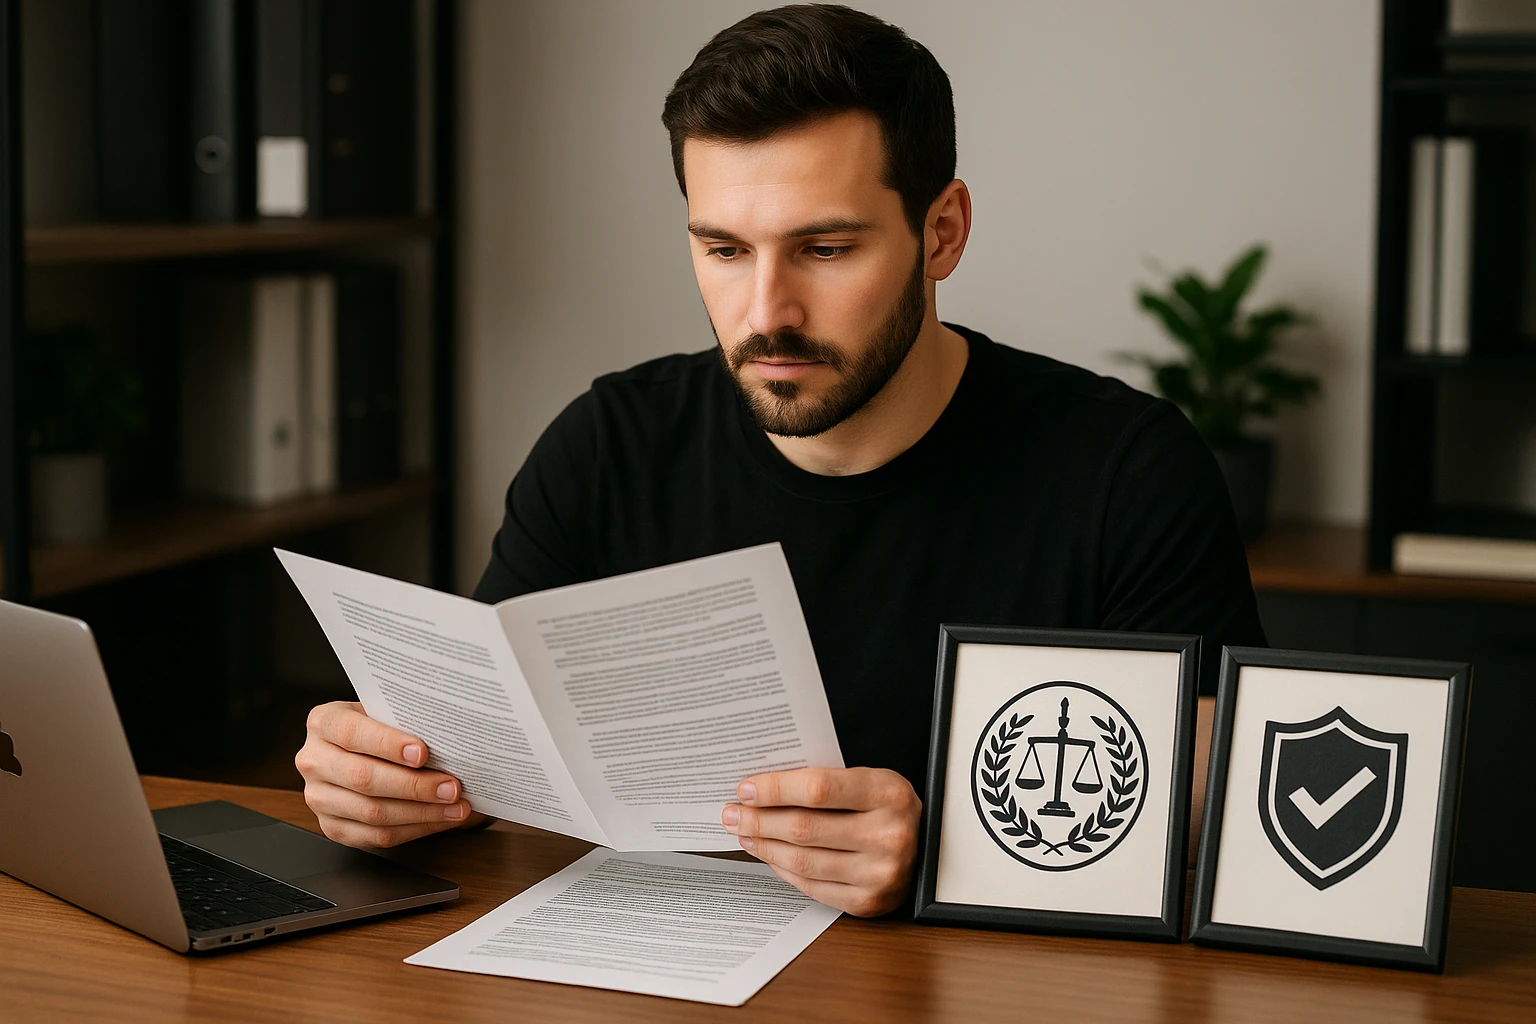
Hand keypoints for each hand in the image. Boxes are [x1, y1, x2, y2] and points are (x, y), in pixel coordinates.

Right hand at [294, 701, 487, 847]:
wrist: (356, 750)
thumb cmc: (377, 728)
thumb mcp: (383, 713)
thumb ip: (404, 722)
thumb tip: (448, 738)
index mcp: (324, 723)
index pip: (352, 733)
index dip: (388, 744)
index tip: (422, 753)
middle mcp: (314, 761)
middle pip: (363, 779)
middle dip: (414, 785)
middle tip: (451, 787)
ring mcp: (318, 798)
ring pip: (372, 813)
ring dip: (421, 812)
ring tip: (455, 807)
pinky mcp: (332, 827)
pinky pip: (375, 836)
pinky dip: (414, 829)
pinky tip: (439, 819)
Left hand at [721, 766, 920, 917]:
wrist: (929, 847)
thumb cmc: (886, 807)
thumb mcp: (868, 780)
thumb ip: (825, 782)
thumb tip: (761, 788)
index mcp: (888, 793)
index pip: (818, 789)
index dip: (775, 789)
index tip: (745, 788)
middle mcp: (889, 835)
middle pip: (803, 828)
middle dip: (758, 820)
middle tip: (732, 813)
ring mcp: (880, 874)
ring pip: (803, 861)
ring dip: (764, 846)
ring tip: (744, 833)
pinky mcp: (868, 902)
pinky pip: (811, 886)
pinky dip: (782, 869)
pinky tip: (768, 855)